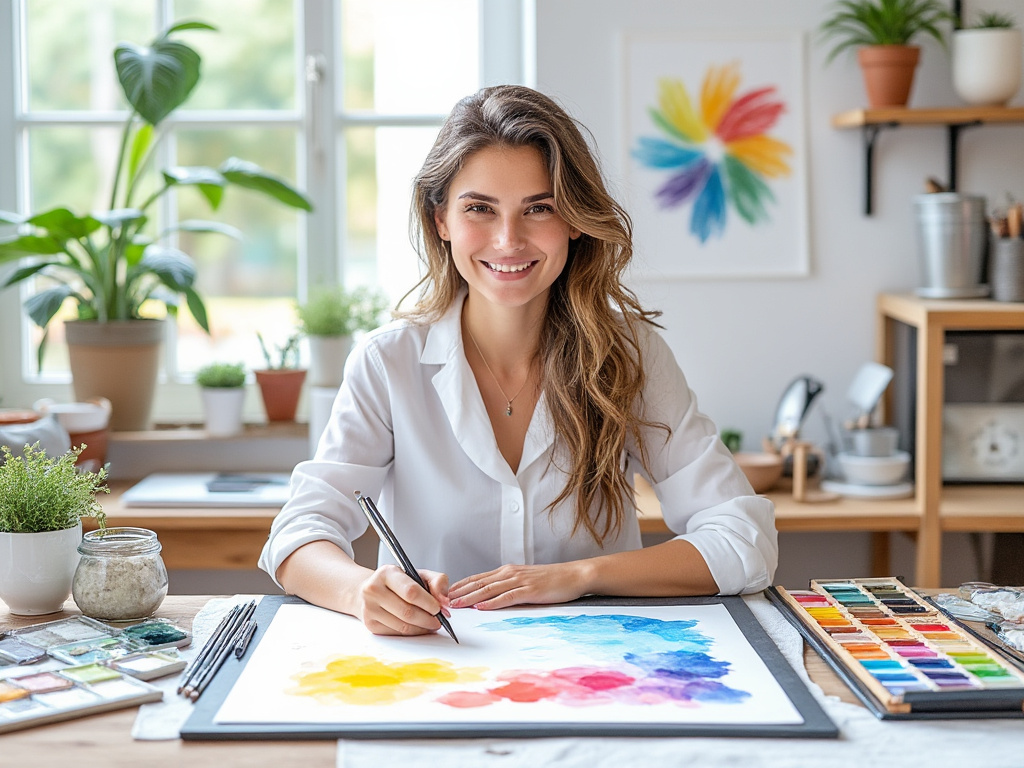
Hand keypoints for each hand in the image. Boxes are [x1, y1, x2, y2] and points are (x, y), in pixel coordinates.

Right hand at [355, 564, 450, 635]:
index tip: (439, 608)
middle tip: (439, 620)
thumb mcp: (418, 574)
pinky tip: (418, 627)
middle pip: (407, 612)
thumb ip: (437, 581)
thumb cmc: (397, 582)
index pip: (410, 591)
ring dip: (422, 628)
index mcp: (386, 573)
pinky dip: (411, 632)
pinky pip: (397, 633)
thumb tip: (444, 600)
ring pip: (403, 626)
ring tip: (431, 624)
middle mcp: (373, 590)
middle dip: (428, 619)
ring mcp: (369, 609)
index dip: (428, 602)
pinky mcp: (370, 624)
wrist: (371, 590)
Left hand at [448, 562, 587, 609]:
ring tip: (456, 604)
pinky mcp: (530, 590)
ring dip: (471, 597)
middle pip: (479, 583)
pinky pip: (508, 597)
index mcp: (507, 571)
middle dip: (459, 592)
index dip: (460, 585)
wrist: (573, 575)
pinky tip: (482, 607)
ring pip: (489, 589)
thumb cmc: (550, 580)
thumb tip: (490, 597)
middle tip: (441, 600)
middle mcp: (510, 573)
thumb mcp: (524, 580)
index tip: (444, 593)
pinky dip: (493, 602)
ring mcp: (520, 581)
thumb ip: (508, 586)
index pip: (478, 578)